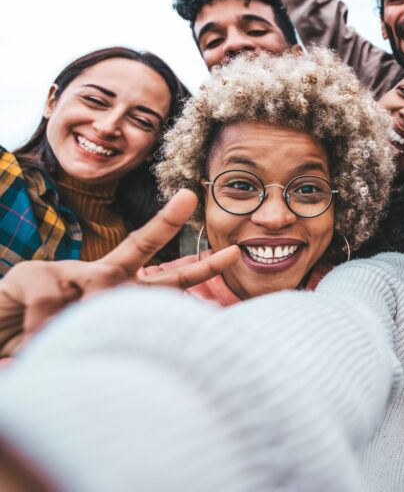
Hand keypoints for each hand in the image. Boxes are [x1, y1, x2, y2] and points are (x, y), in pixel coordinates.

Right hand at [0, 190, 239, 355]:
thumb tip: (143, 346)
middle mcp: (98, 275)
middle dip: (166, 222)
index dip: (202, 269)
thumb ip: (119, 339)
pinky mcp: (34, 275)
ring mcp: (66, 271)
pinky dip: (42, 335)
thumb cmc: (48, 338)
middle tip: (190, 195)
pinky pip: (51, 310)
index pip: (167, 279)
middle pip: (139, 246)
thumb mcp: (91, 342)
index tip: (236, 252)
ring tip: (56, 345)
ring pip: (94, 288)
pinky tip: (29, 343)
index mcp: (118, 292)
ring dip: (78, 326)